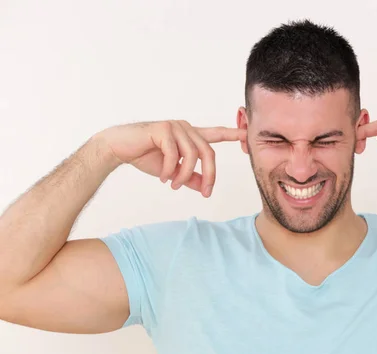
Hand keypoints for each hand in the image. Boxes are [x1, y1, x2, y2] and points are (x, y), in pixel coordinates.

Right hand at [95, 120, 243, 196]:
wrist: (118, 148)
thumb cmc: (145, 156)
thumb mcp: (172, 171)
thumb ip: (190, 177)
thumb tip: (205, 186)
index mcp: (190, 135)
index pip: (216, 134)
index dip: (233, 134)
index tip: (248, 134)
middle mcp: (185, 128)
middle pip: (209, 153)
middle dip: (210, 175)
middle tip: (205, 193)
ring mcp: (175, 127)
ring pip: (193, 155)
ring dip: (184, 175)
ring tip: (174, 185)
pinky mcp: (163, 129)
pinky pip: (175, 155)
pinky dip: (171, 170)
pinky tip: (164, 177)